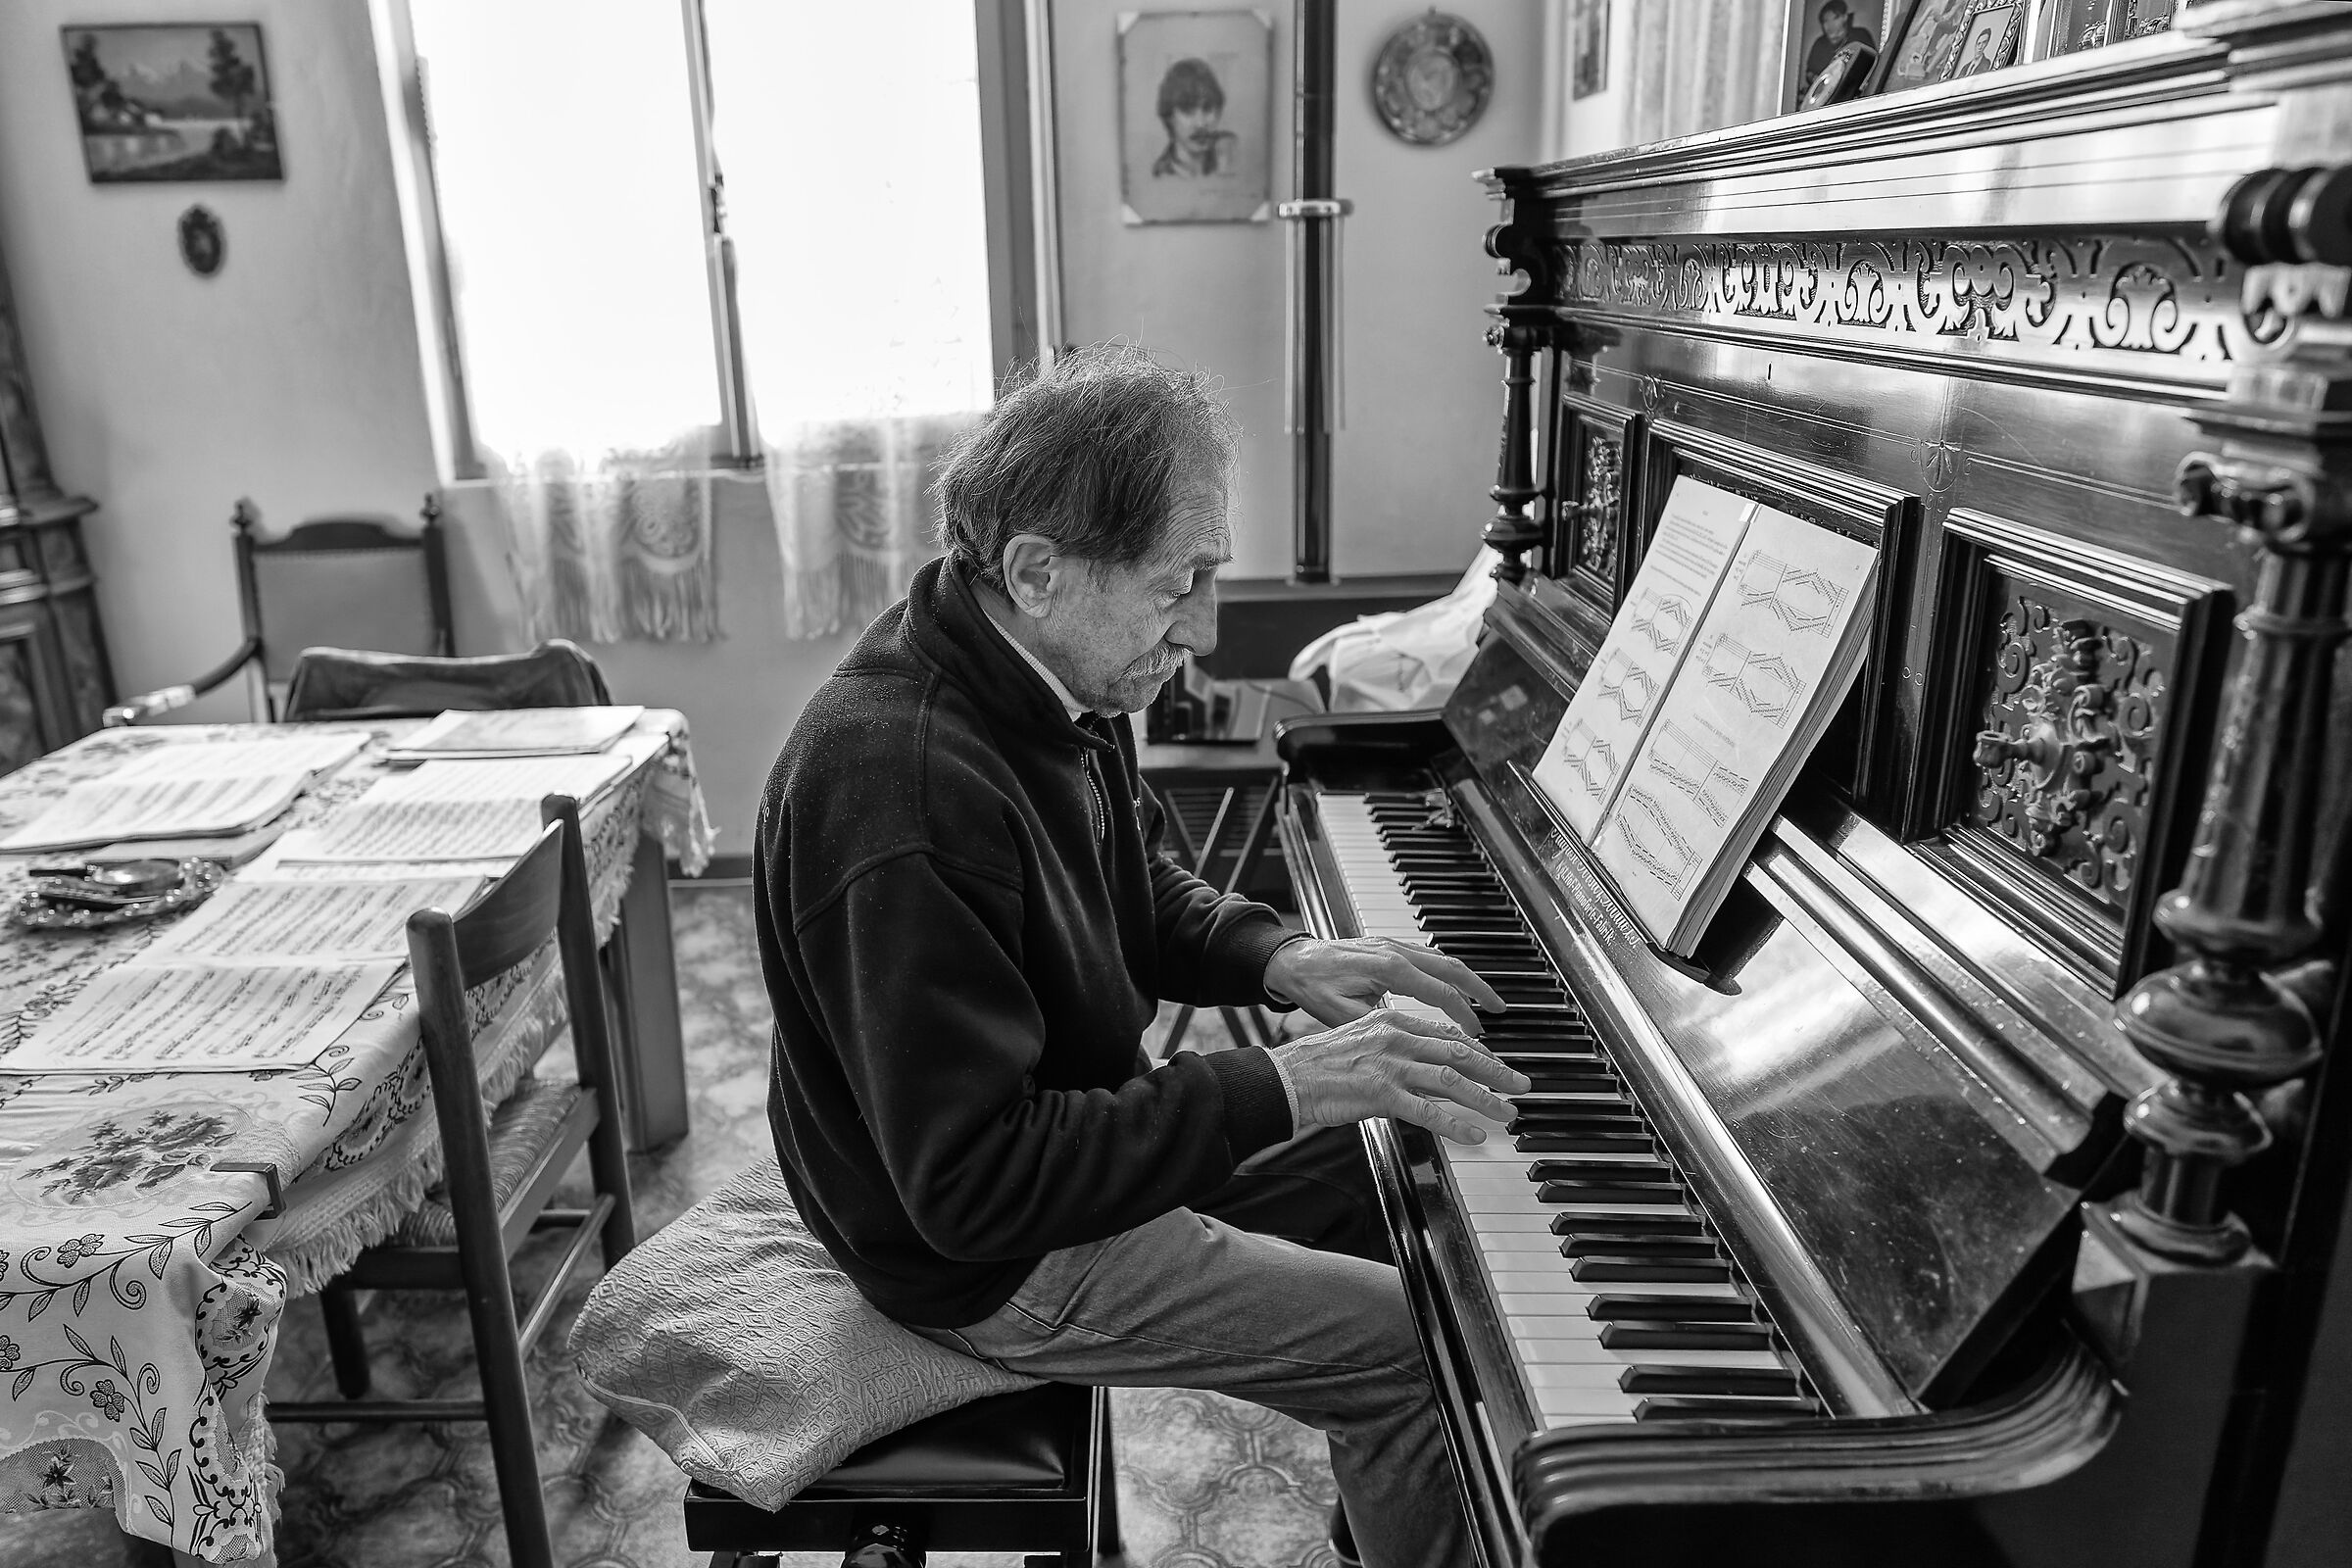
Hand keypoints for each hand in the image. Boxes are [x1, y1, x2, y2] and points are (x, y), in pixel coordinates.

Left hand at [1264, 936, 1506, 1033]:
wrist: (1292, 960)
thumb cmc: (1313, 986)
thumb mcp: (1343, 1014)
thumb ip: (1379, 1025)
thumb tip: (1409, 1042)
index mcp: (1389, 968)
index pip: (1440, 991)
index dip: (1464, 1014)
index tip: (1478, 1033)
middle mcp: (1396, 951)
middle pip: (1452, 967)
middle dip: (1480, 989)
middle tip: (1500, 1009)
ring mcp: (1393, 945)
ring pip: (1443, 958)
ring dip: (1467, 978)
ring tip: (1484, 1000)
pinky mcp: (1388, 945)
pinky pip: (1428, 955)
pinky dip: (1447, 970)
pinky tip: (1454, 986)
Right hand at [1273, 1008, 1531, 1144]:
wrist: (1286, 1077)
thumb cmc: (1319, 1065)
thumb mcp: (1362, 1042)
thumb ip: (1395, 1049)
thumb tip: (1426, 1068)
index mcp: (1391, 1021)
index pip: (1446, 1035)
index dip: (1478, 1052)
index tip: (1497, 1065)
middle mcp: (1395, 1038)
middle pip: (1458, 1053)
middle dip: (1496, 1071)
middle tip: (1520, 1085)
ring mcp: (1389, 1065)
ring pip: (1451, 1079)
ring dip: (1485, 1097)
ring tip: (1508, 1112)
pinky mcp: (1380, 1093)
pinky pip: (1428, 1110)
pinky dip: (1455, 1123)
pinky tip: (1474, 1134)